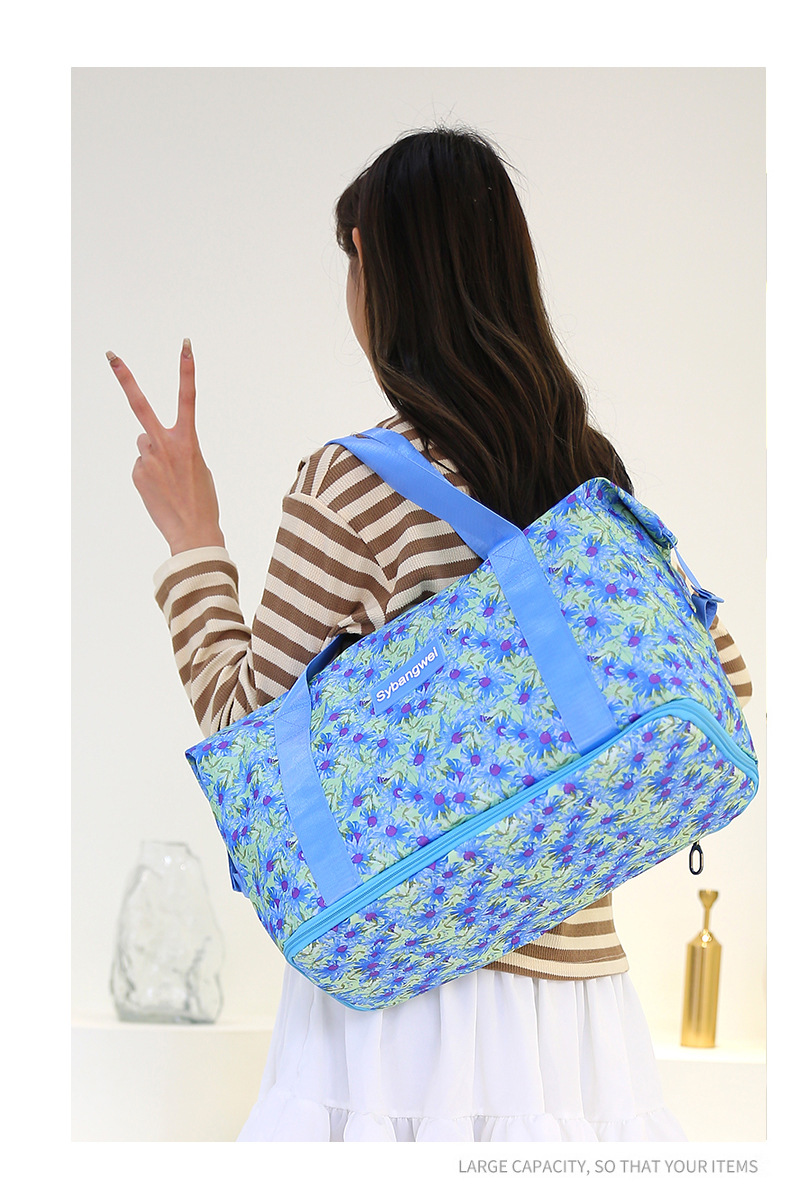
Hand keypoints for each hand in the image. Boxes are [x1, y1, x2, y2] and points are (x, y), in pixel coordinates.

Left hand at [108, 339, 225, 555]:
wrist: (193, 531)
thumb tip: (148, 443)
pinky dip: (149, 475)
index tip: (185, 345)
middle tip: (110, 355)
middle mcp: (164, 444)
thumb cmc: (202, 499)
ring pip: (144, 444)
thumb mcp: (199, 466)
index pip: (188, 397)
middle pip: (140, 405)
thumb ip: (177, 447)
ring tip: (168, 479)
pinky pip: (141, 465)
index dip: (187, 369)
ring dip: (153, 456)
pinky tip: (161, 490)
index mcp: (188, 440)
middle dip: (125, 378)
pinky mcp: (137, 474)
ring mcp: (147, 459)